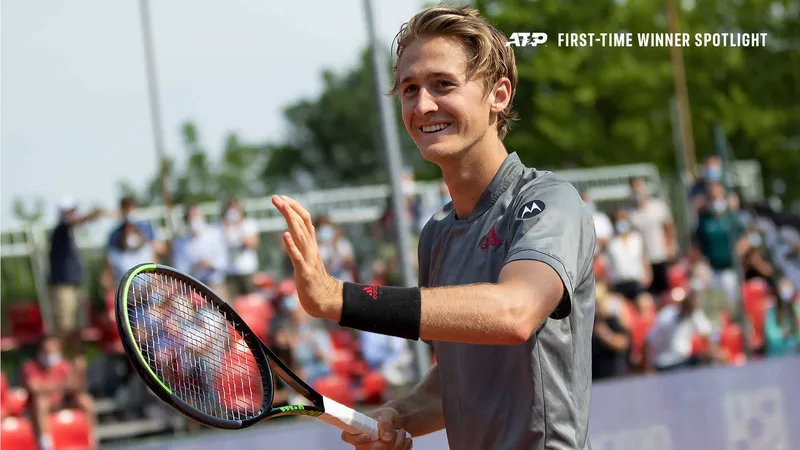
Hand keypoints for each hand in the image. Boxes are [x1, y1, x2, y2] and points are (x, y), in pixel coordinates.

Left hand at [272, 195, 341, 319]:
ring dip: (291, 220)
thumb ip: (305, 243)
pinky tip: (285, 235)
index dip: (294, 207)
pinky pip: (297, 257)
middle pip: (302, 223)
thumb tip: (303, 228)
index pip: (304, 220)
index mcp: (311, 244)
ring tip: (283, 207)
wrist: (325, 301)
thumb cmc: (314, 280)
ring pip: (300, 235)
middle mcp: (311, 248)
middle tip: (276, 197)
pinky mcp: (304, 272)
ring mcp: (308, 259)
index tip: (281, 198)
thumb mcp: (308, 258)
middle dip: (289, 208)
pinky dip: (291, 245)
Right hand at [340, 407, 411, 449]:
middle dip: (389, 441)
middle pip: (372, 448)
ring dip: (399, 443)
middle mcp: (361, 444)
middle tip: (397, 431)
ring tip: (401, 432)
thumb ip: (385, 422)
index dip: (357, 438)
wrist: (396, 423)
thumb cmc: (387, 416)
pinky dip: (404, 447)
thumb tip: (386, 437)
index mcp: (356, 430)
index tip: (369, 437)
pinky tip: (405, 440)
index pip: (348, 436)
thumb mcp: (387, 413)